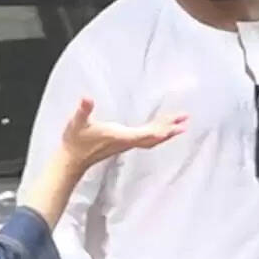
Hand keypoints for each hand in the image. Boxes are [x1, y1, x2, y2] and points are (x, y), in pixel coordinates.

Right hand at [59, 98, 186, 169]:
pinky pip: (147, 139)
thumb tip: (86, 98)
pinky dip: (158, 134)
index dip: (158, 131)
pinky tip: (163, 129)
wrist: (72, 160)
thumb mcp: (77, 122)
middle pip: (153, 137)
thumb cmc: (75, 140)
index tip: (173, 128)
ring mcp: (126, 143)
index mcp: (119, 136)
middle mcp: (126, 142)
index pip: (143, 135)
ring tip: (182, 125)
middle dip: (170, 129)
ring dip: (167, 132)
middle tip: (186, 120)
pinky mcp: (124, 143)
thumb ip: (83, 110)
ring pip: (152, 139)